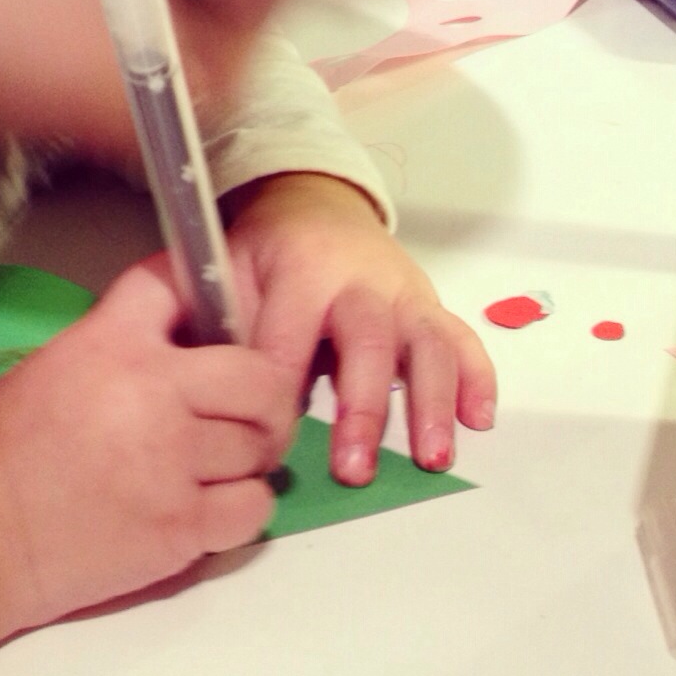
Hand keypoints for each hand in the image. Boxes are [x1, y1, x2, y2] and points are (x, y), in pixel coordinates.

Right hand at [0, 254, 301, 633]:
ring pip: (261, 445)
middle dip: (263, 394)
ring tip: (216, 463)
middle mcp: (154, 394)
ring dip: (247, 455)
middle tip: (246, 411)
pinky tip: (216, 504)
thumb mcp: (59, 362)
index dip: (207, 299)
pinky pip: (254, 506)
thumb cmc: (3, 450)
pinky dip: (245, 506)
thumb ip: (128, 342)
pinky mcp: (180, 528)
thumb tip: (193, 336)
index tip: (213, 325)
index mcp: (113, 342)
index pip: (184, 284)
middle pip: (261, 376)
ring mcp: (172, 463)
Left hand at [223, 171, 495, 486]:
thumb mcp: (229, 271)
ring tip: (432, 459)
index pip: (292, 334)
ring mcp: (404, 292)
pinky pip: (462, 339)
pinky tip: (477, 420)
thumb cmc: (269, 252)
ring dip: (433, 403)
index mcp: (303, 267)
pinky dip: (476, 378)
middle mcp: (362, 278)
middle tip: (355, 471)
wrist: (314, 204)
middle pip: (370, 340)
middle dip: (364, 408)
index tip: (271, 442)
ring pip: (428, 342)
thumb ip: (216, 324)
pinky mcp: (430, 305)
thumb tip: (198, 388)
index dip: (282, 389)